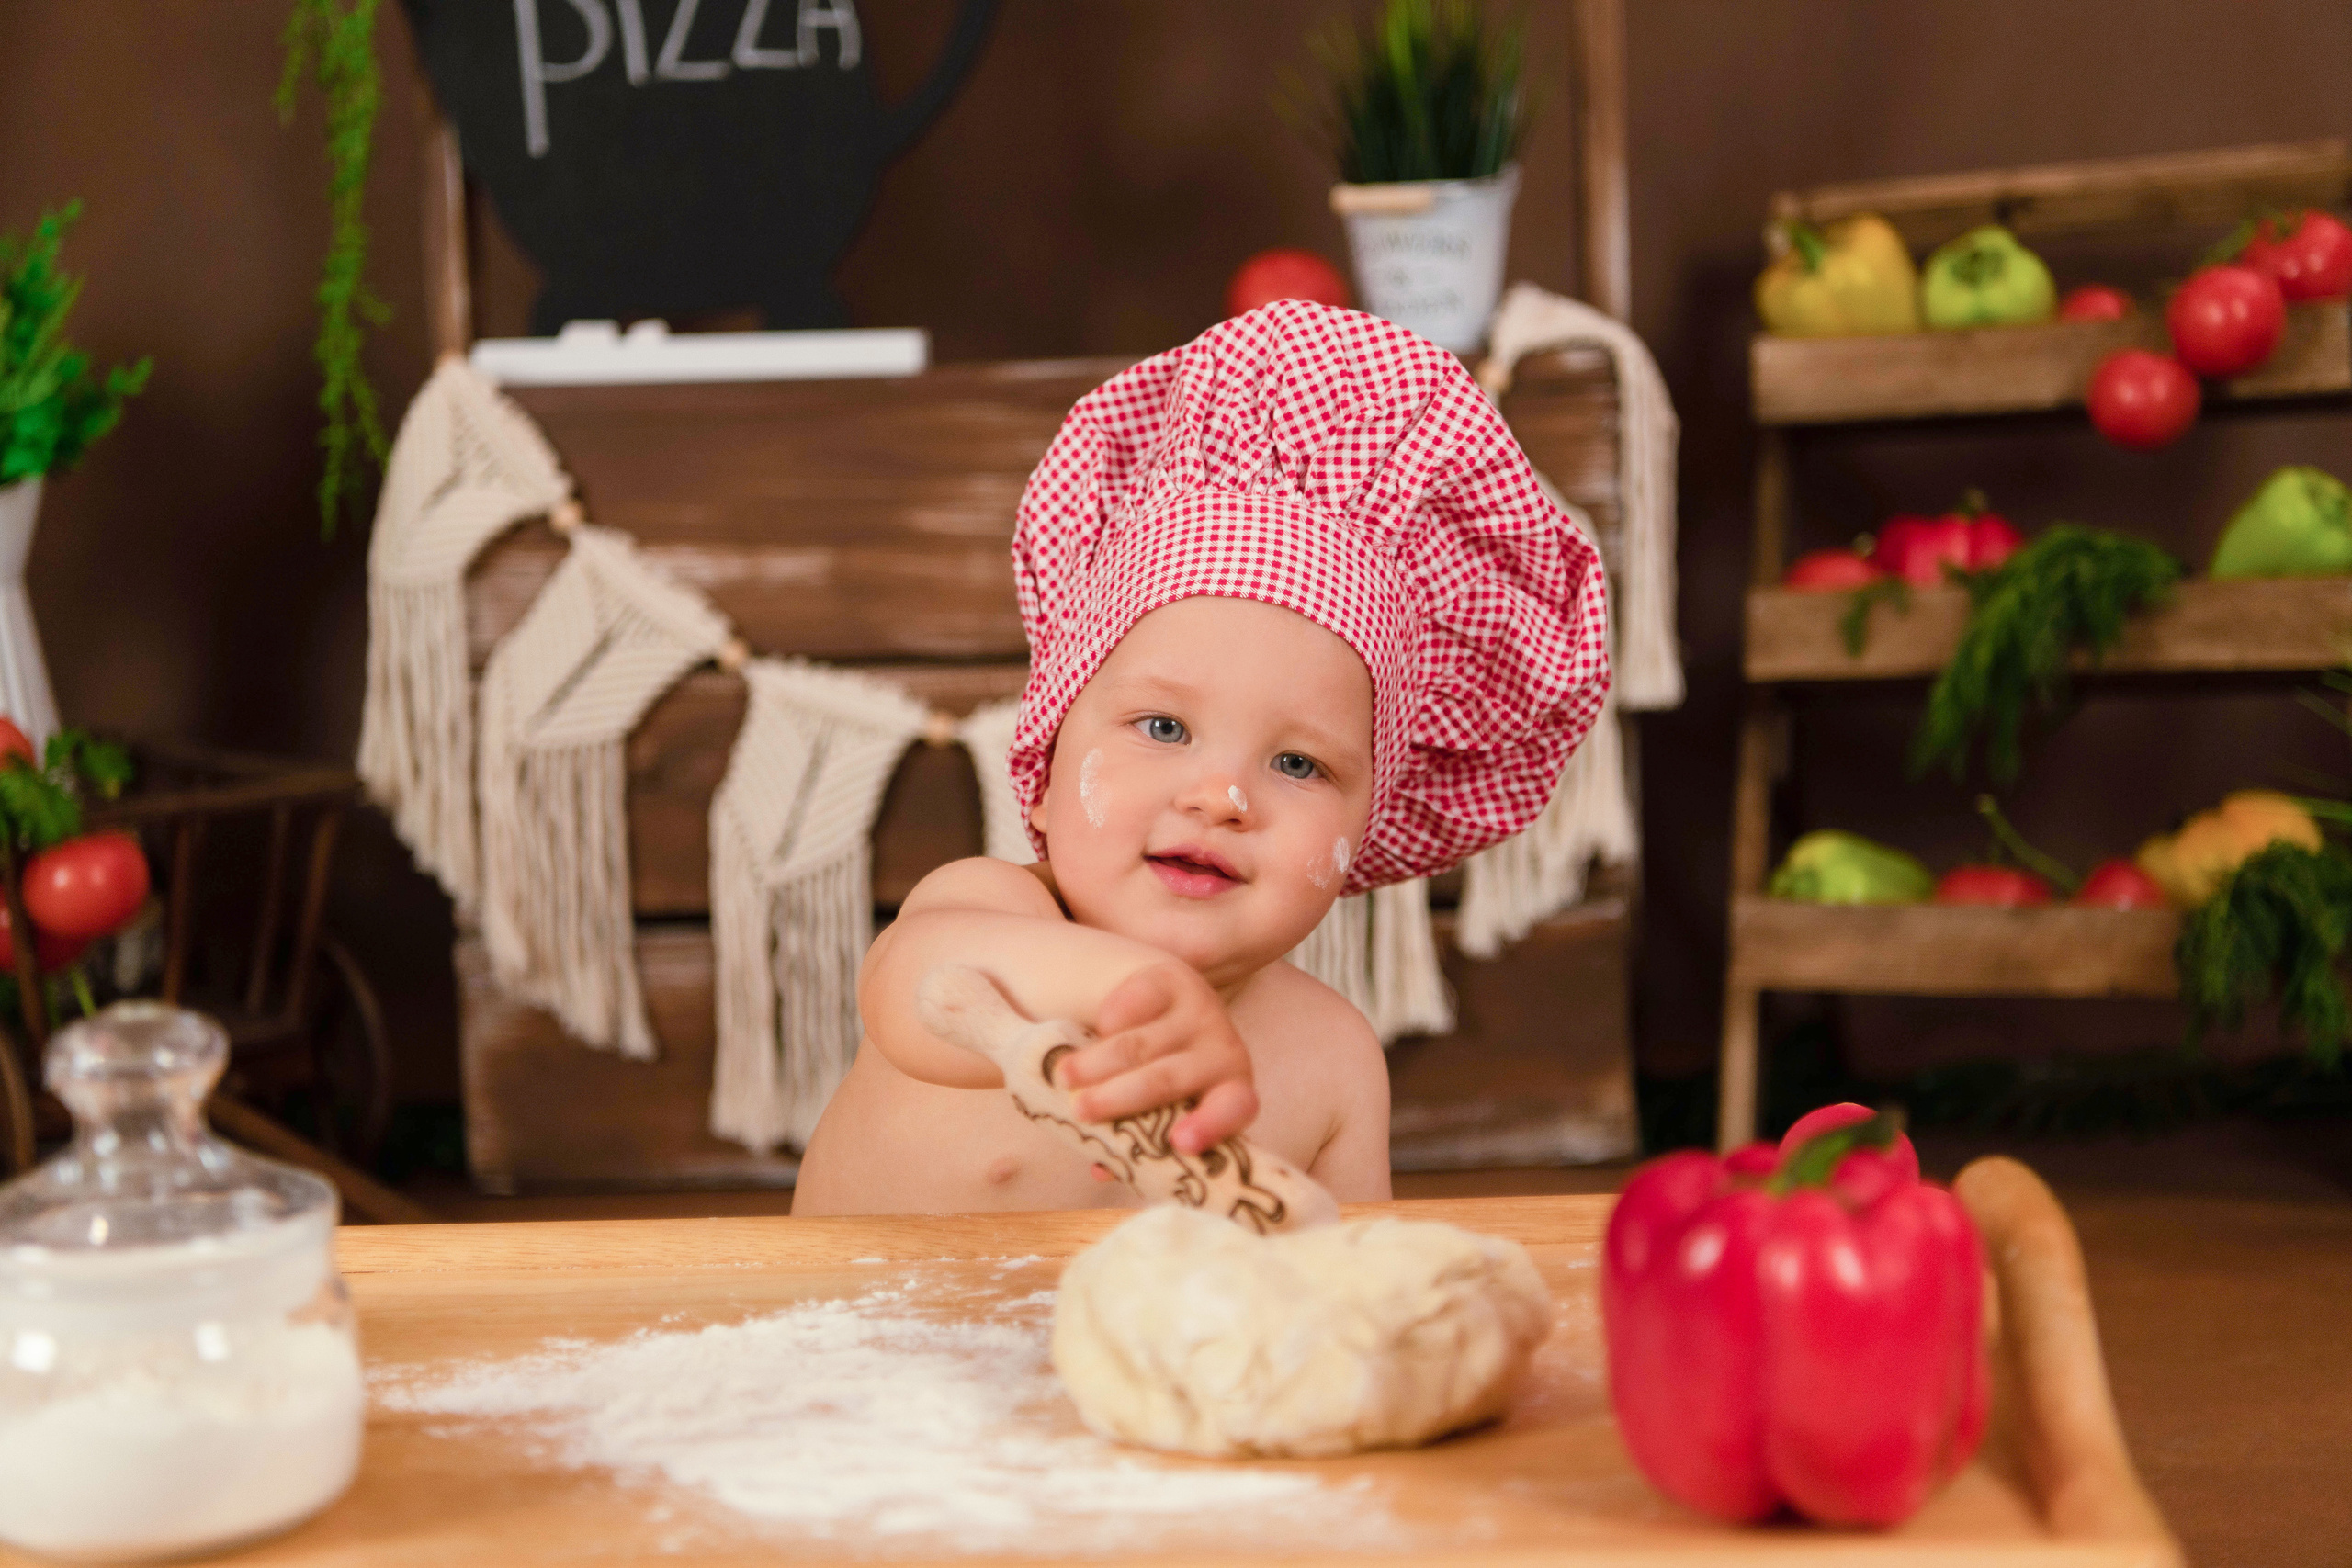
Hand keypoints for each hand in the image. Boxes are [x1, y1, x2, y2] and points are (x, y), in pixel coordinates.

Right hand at [1056, 962, 1256, 1154]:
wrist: (1167, 1006)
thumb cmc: (1163, 1074)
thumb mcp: (1161, 1108)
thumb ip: (1138, 1139)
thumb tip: (1101, 1170)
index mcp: (1230, 1092)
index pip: (1235, 1109)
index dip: (1211, 1127)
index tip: (1179, 1142)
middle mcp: (1224, 1050)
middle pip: (1168, 1080)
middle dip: (1120, 1098)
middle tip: (1081, 1110)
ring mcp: (1200, 1011)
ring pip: (1141, 1044)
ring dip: (1097, 1063)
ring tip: (1065, 1077)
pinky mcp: (1172, 978)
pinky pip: (1134, 1003)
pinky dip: (1108, 1021)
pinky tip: (1090, 1033)